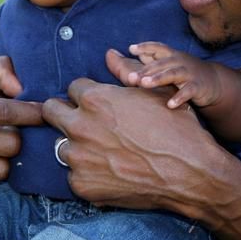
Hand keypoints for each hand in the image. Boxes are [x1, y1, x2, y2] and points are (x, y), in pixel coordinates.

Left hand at [42, 75, 223, 211]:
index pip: (73, 88)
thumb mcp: (153, 93)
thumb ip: (124, 72)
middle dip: (66, 112)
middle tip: (88, 122)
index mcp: (95, 99)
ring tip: (105, 151)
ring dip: (78, 145)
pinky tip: (111, 171)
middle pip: (51, 111)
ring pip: (62, 145)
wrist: (189, 174)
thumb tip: (109, 54)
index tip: (100, 104)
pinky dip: (88, 172)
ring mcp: (78, 159)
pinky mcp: (82, 185)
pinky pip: (74, 173)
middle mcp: (80, 127)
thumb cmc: (175, 129)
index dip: (89, 94)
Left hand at [123, 43, 223, 108]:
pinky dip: (179, 97)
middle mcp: (180, 61)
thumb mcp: (172, 63)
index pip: (158, 47)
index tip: (131, 48)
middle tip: (130, 77)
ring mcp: (189, 73)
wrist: (214, 81)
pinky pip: (188, 91)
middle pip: (161, 63)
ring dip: (158, 78)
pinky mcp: (197, 86)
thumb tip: (133, 51)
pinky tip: (169, 104)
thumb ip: (153, 58)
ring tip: (144, 84)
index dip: (145, 47)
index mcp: (173, 55)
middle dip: (145, 70)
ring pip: (173, 74)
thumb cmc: (187, 72)